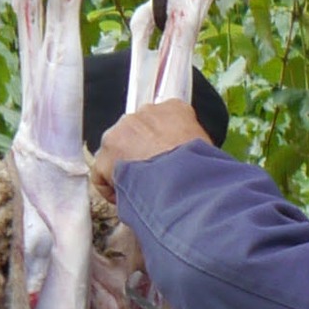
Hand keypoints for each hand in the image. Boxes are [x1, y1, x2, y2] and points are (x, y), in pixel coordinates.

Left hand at [90, 100, 209, 199]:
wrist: (186, 179)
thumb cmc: (203, 170)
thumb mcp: (206, 149)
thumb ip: (189, 146)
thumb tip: (186, 163)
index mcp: (175, 109)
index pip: (162, 122)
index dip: (162, 146)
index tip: (167, 164)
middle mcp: (145, 112)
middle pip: (136, 134)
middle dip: (141, 155)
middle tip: (152, 179)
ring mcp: (122, 130)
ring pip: (117, 152)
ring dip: (125, 170)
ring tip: (140, 191)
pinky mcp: (107, 153)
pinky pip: (101, 174)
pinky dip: (111, 189)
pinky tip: (126, 200)